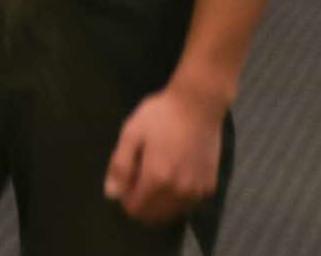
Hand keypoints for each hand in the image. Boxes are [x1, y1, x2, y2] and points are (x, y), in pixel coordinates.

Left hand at [103, 85, 225, 226]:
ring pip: (171, 212)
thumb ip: (120, 166)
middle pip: (153, 216)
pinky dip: (177, 196)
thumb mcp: (131, 134)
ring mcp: (196, 192)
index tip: (126, 177)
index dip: (125, 197)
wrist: (198, 105)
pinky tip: (175, 171)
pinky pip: (186, 204)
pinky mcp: (209, 187)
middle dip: (141, 201)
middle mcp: (179, 192)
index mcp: (157, 179)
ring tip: (158, 171)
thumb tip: (111, 194)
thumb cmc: (160, 116)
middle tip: (140, 174)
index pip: (135, 209)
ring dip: (159, 201)